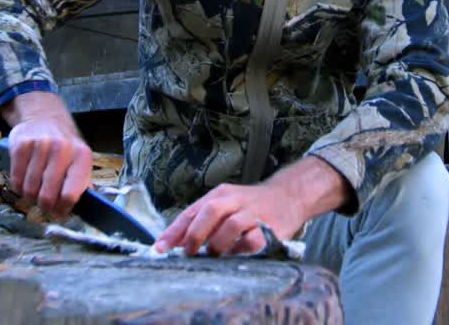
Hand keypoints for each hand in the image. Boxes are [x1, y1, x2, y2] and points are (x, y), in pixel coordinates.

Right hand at [0, 91, 91, 219]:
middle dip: (45, 207)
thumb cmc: (64, 148)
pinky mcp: (21, 145)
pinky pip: (16, 180)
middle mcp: (62, 148)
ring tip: (36, 192)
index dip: (63, 209)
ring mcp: (40, 145)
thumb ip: (82, 184)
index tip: (59, 213)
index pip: (71, 194)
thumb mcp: (79, 161)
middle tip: (45, 206)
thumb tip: (85, 210)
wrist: (45, 119)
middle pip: (47, 195)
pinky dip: (19, 187)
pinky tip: (25, 182)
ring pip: (30, 189)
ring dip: (31, 197)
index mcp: (82, 156)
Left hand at [154, 181, 303, 255]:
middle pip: (210, 212)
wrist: (289, 196)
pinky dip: (239, 250)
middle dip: (195, 235)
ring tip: (213, 255)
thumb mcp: (225, 205)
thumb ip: (202, 221)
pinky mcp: (270, 228)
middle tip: (188, 253)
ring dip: (217, 245)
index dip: (174, 231)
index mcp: (220, 194)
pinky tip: (236, 255)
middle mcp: (235, 200)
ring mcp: (253, 213)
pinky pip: (251, 241)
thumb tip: (176, 242)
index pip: (192, 211)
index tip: (159, 248)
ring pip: (230, 226)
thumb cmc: (251, 205)